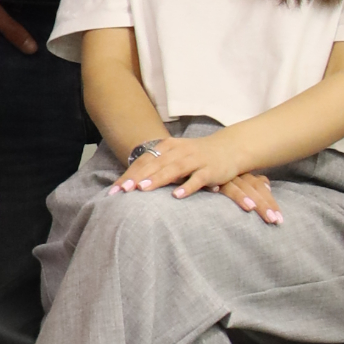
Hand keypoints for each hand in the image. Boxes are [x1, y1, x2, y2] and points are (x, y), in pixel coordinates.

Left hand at [117, 133, 281, 215]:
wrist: (229, 148)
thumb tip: (129, 183)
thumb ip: (155, 166)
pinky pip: (197, 179)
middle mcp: (179, 151)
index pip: (144, 161)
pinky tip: (176, 196)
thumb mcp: (173, 156)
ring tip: (142, 189)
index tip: (114, 190)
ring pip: (173, 169)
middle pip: (155, 165)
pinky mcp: (210, 170)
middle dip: (137, 178)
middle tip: (122, 191)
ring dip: (157, 179)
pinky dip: (187, 186)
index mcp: (167, 147)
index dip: (128, 175)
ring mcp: (195, 160)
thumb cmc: (195, 156)